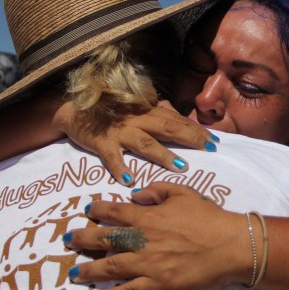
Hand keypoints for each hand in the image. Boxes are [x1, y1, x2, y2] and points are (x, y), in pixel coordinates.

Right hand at [55, 103, 219, 185]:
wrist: (73, 109)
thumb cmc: (108, 110)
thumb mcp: (135, 108)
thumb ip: (156, 111)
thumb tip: (178, 114)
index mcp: (147, 112)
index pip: (177, 120)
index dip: (196, 129)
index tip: (215, 140)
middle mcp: (137, 120)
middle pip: (168, 128)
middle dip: (190, 138)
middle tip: (209, 149)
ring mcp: (120, 131)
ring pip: (145, 143)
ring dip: (163, 155)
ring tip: (180, 167)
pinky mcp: (101, 142)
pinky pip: (112, 156)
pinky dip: (120, 167)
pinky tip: (129, 180)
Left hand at [64, 183, 250, 289]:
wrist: (230, 245)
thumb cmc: (210, 218)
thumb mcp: (184, 193)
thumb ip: (157, 190)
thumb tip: (135, 193)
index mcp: (148, 217)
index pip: (115, 211)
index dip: (98, 210)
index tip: (87, 211)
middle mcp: (141, 240)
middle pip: (104, 239)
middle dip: (83, 239)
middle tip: (68, 241)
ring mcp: (147, 264)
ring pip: (109, 267)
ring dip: (89, 270)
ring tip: (74, 273)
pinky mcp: (157, 285)